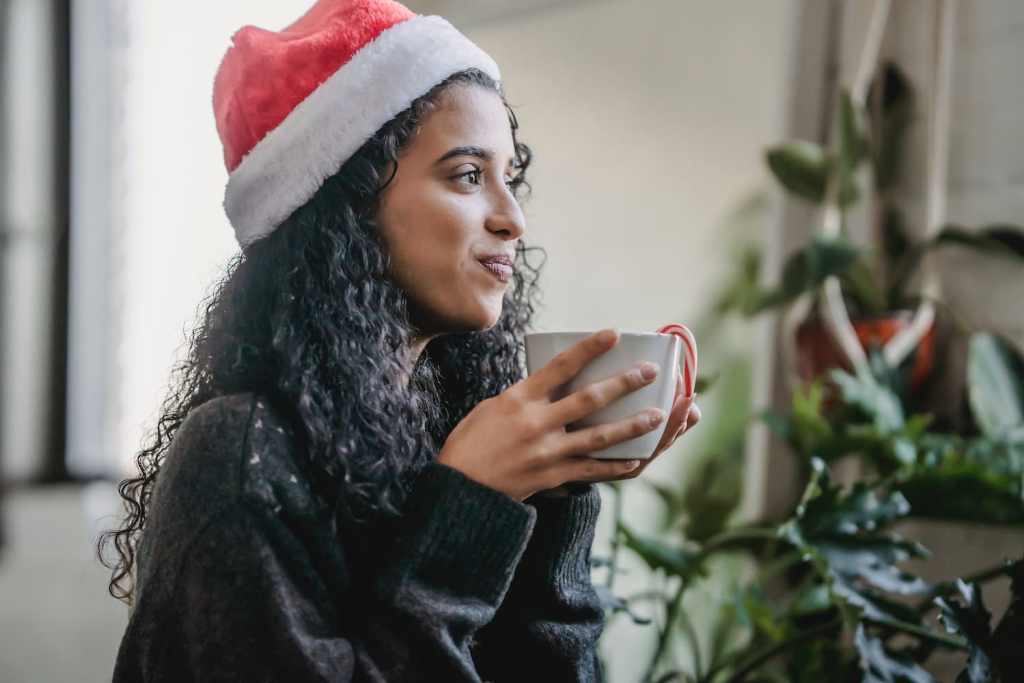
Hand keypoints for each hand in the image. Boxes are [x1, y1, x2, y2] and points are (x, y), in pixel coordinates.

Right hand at [437, 329, 676, 501]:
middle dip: (624, 383)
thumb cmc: (470, 442)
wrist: (460, 488)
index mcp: (519, 398)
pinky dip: (615, 466)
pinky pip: (592, 470)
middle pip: (589, 399)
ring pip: (599, 436)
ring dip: (631, 425)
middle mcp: (537, 423)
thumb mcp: (492, 407)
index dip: (590, 348)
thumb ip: (524, 396)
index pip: (561, 366)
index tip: (614, 334)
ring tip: (657, 416)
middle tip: (649, 372)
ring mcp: (548, 451)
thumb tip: (552, 385)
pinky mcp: (553, 476)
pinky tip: (636, 460)